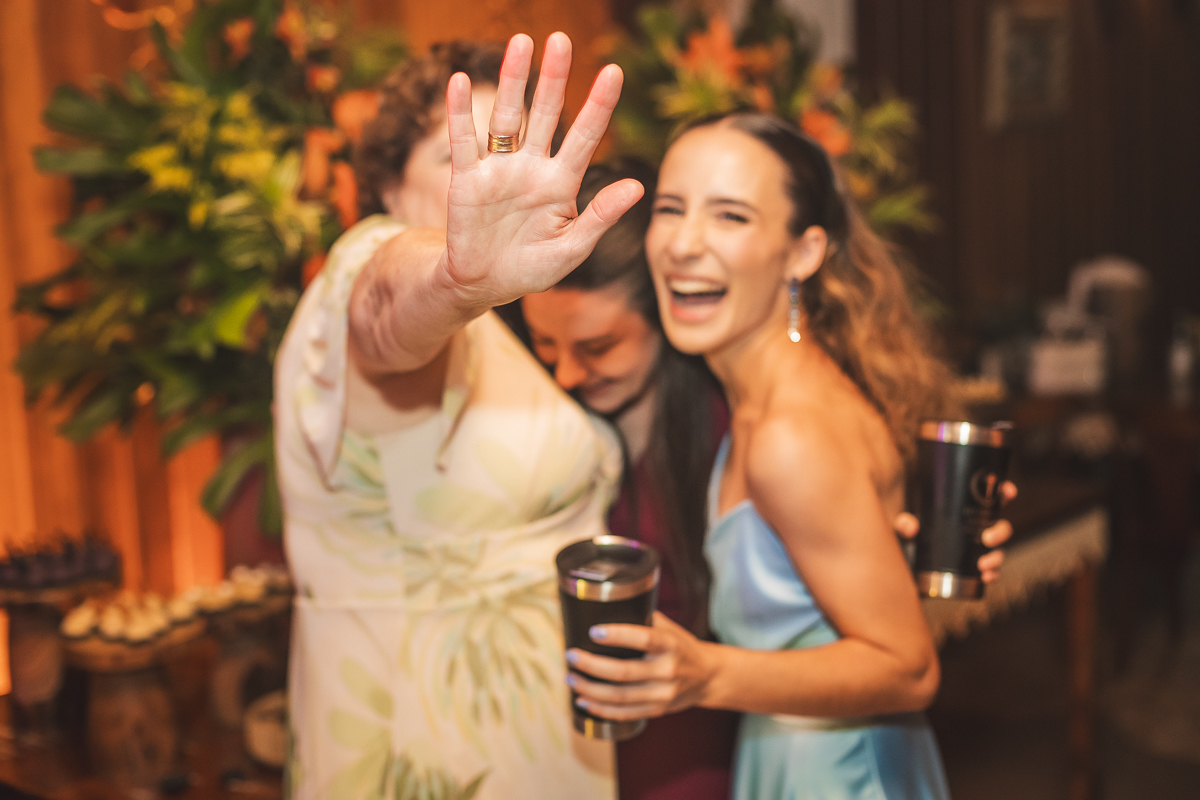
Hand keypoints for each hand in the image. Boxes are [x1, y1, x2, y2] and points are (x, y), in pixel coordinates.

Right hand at [442, 33, 643, 307]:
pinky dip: (459, 112)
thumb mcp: (572, 249)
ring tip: (520, 43)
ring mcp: (498, 169)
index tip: (613, 71)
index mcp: (562, 183)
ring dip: (512, 81)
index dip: (598, 105)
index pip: (584, 136)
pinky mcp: (466, 179)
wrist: (485, 285)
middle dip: (553, 78)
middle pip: (544, 114)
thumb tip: (637, 186)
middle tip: (561, 39)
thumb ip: (601, 217)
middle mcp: (532, 167)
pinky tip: (460, 81)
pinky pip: (463, 140)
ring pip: (507, 117)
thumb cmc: (532, 269)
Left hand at [565, 612, 718, 720]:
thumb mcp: (670, 628)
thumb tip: (607, 603)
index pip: (644, 639)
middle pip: (623, 672)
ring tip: (571, 679)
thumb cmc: (682, 646)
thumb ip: (644, 619)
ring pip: (619, 696)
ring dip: (590, 689)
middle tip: (571, 655)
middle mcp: (668, 670)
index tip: (593, 631)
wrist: (708, 677)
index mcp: (671, 644)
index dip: (617, 635)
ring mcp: (663, 694)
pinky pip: (624, 713)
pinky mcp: (657, 710)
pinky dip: (601, 709)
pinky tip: (583, 701)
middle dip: (591, 665)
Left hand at [893, 480, 1017, 582]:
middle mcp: (973, 526)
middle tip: (986, 539)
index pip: (988, 497)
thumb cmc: (907, 537)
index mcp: (963, 510)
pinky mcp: (973, 565)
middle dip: (1001, 531)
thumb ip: (903, 524)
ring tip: (983, 565)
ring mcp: (975, 547)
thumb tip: (911, 527)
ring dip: (998, 557)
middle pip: (1000, 525)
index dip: (1003, 491)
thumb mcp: (902, 526)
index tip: (1008, 490)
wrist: (904, 564)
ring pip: (999, 549)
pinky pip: (992, 569)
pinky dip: (994, 573)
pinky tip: (987, 577)